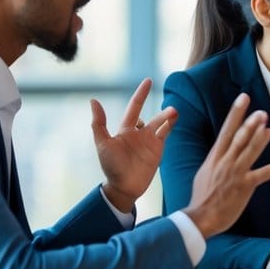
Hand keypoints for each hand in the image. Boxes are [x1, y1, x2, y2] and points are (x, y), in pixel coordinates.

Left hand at [93, 78, 177, 212]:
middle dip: (161, 112)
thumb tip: (93, 100)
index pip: (135, 107)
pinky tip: (176, 119)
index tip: (148, 81)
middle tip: (171, 109)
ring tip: (175, 113)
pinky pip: (166, 133)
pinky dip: (171, 125)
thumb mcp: (103, 144)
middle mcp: (139, 133)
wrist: (124, 187)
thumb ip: (99, 123)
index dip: (141, 94)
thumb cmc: (111, 166)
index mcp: (125, 130)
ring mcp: (149, 141)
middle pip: (152, 116)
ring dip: (168, 117)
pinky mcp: (158, 149)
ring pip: (161, 123)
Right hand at [182, 94, 269, 238]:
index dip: (236, 113)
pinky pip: (260, 176)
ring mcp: (235, 173)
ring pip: (249, 152)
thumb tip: (222, 148)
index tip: (243, 98)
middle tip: (261, 112)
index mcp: (215, 157)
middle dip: (250, 123)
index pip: (226, 130)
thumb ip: (216, 158)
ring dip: (260, 140)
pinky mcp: (243, 186)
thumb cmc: (202, 196)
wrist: (200, 217)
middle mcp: (225, 162)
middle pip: (239, 138)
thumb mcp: (205, 172)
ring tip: (269, 129)